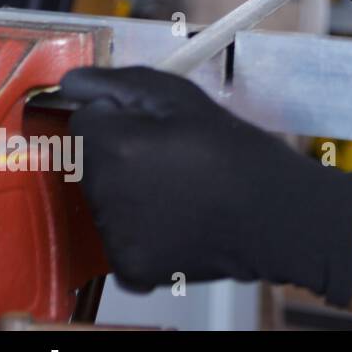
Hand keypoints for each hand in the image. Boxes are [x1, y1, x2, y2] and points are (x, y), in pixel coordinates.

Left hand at [61, 66, 351, 305]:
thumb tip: (72, 83)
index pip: (85, 121)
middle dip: (123, 156)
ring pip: (104, 202)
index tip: (157, 129)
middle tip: (177, 158)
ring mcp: (115, 236)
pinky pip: (120, 242)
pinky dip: (143, 233)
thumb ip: (123, 84)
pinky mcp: (130, 268)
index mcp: (116, 145)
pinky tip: (181, 221)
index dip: (122, 119)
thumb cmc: (241, 153)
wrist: (280, 216)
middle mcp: (105, 193)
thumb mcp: (187, 99)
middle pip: (91, 163)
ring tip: (184, 190)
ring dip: (131, 194)